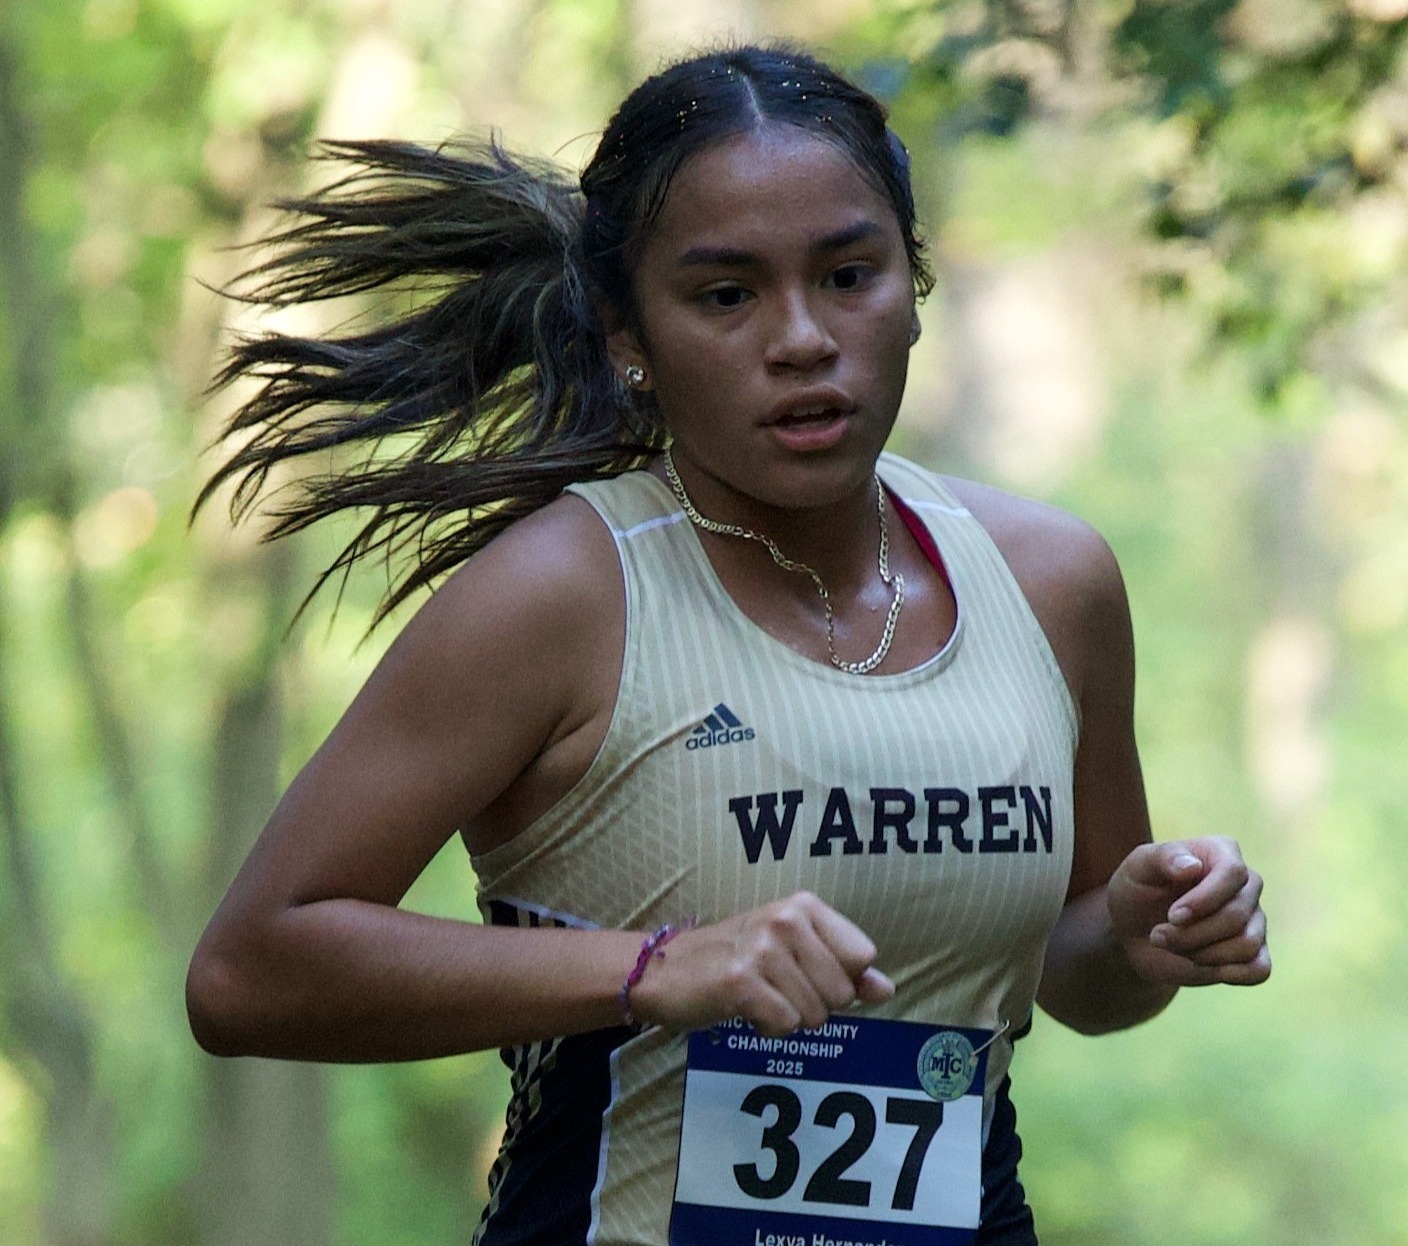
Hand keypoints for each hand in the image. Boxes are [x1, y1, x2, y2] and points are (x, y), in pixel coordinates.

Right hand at [627, 891, 894, 1036]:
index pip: (862, 956)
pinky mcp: (741, 981)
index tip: (806, 972)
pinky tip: (745, 1009)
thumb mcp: (794, 952)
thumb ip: (844, 968)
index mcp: (804, 906)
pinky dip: (767, 1028)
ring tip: (759, 996)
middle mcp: (785, 920)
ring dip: (789, 1017)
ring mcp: (762, 949)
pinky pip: (785, 1025)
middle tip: (776, 987)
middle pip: (842, 992)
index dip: (841, 978)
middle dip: (815, 1004)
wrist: (666, 970)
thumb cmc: (737, 959)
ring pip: (815, 1014)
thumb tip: (886, 989)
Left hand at [1107, 838, 1270, 986]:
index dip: (1204, 900)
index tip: (1172, 916)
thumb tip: (1194, 865)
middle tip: (1158, 935)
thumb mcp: (1139, 866)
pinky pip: (1259, 969)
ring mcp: (1254, 919)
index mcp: (1222, 852)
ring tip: (1174, 945)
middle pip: (1236, 915)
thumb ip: (1164, 858)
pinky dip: (1228, 973)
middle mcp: (1247, 884)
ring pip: (1246, 944)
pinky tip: (1199, 963)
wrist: (1134, 928)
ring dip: (1201, 954)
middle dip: (1191, 934)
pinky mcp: (1254, 952)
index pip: (1233, 872)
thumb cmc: (1138, 889)